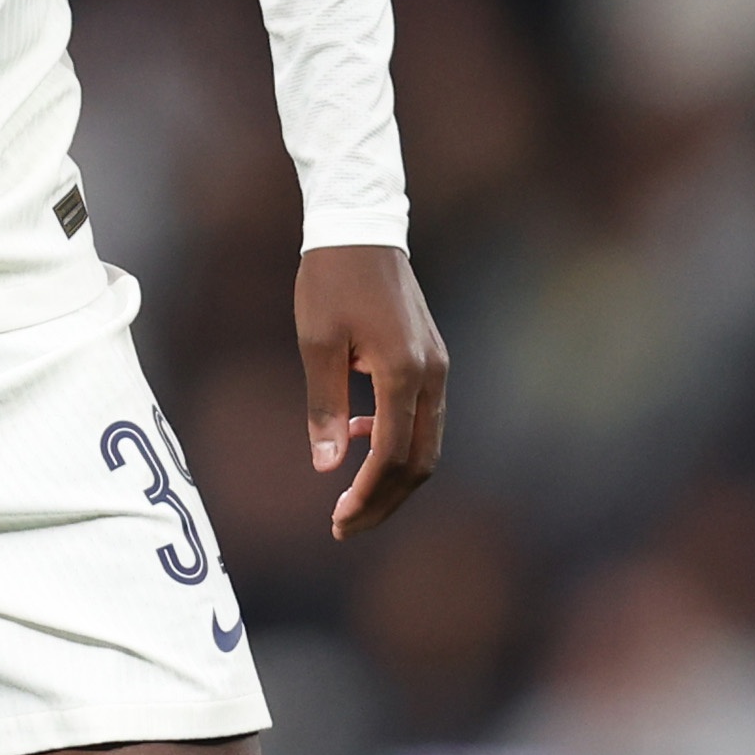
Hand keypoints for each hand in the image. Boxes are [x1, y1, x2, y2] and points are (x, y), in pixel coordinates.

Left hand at [296, 243, 448, 540]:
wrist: (361, 228)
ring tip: (352, 499)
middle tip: (345, 526)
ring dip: (393, 478)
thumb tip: (328, 466)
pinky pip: (424, 419)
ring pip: (427, 445)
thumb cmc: (331, 280)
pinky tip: (361, 439)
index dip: (367, 495)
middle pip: (420, 461)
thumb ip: (324, 407)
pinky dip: (398, 444)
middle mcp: (431, 373)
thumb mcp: (316, 343)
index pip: (392, 454)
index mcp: (402, 370)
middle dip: (384, 500)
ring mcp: (438, 367)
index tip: (338, 519)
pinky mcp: (433, 360)